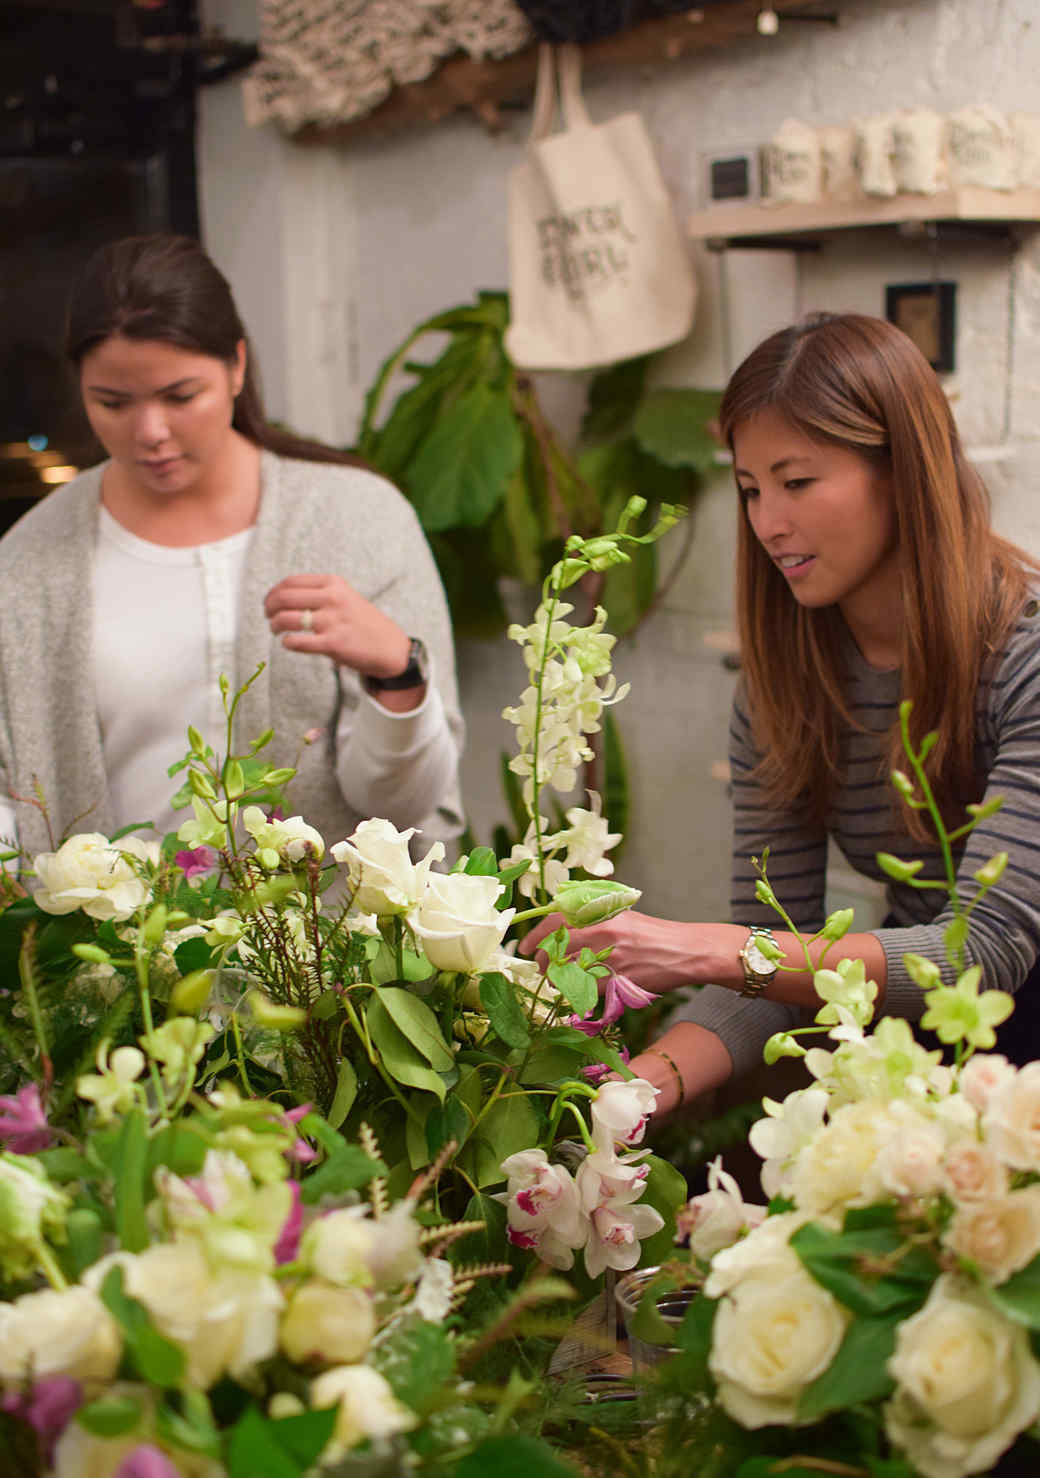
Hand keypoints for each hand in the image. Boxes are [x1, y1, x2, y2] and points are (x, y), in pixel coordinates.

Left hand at [265, 574, 416, 691]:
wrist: (390, 646)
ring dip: (274, 625)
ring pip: (286, 619)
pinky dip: (287, 642)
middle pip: (284, 598)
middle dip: (269, 608)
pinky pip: (297, 642)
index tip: (269, 601)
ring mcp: (332, 621)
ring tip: (275, 630)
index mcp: (334, 583)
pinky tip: (288, 643)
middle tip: (268, 616)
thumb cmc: (363, 622)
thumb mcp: (345, 596)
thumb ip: (319, 593)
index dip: (273, 592)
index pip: (290, 582)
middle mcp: (333, 599)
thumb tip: (282, 596)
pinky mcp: (333, 644)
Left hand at [520, 908, 699, 993]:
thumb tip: (563, 920)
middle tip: (538, 966)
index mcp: (602, 915)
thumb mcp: (622, 914)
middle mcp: (603, 935)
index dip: (535, 936)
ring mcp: (610, 960)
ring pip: (567, 973)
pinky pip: (586, 991)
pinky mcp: (618, 982)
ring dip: (555, 979)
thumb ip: (594, 915)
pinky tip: (575, 992)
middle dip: (541, 961)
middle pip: (556, 950)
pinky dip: (576, 993)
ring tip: (554, 979)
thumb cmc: (652, 933)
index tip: (524, 946)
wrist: (684, 951)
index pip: (556, 922)